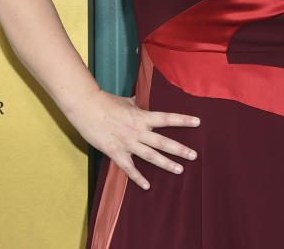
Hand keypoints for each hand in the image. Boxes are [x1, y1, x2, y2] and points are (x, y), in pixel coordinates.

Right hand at [70, 89, 199, 189]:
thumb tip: (141, 98)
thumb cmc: (106, 102)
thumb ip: (137, 104)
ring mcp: (128, 143)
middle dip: (180, 149)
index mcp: (142, 117)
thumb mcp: (126, 101)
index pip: (168, 118)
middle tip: (194, 155)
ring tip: (180, 170)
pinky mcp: (115, 152)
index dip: (183, 120)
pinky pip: (129, 168)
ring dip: (166, 163)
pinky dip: (138, 178)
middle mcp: (138, 131)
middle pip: (164, 142)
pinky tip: (147, 186)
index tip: (198, 122)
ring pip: (151, 156)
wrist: (86, 108)